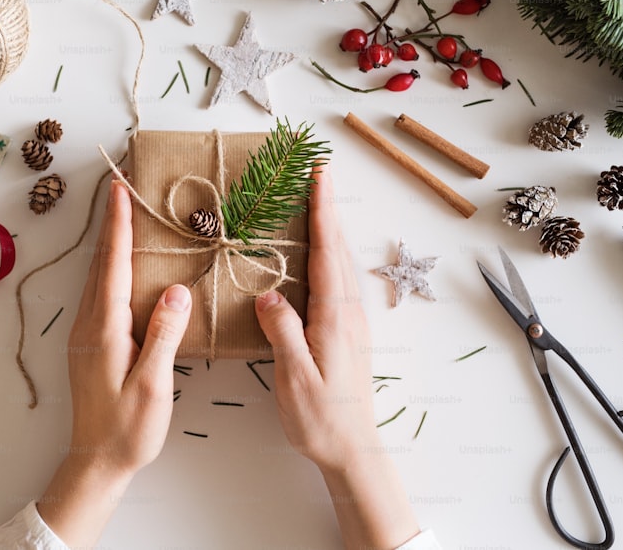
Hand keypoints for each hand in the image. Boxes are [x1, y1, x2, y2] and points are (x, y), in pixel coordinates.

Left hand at [37, 179, 191, 547]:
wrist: (97, 461)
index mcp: (105, 330)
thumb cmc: (128, 429)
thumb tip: (176, 290)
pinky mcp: (90, 343)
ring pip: (97, 276)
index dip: (119, 227)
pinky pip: (99, 292)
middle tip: (119, 187)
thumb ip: (163, 336)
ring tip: (121, 214)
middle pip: (100, 263)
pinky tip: (120, 264)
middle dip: (111, 223)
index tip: (120, 191)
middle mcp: (89, 325)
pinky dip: (109, 266)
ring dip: (109, 243)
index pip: (114, 267)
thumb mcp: (153, 385)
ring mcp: (86, 334)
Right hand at [254, 165, 419, 548]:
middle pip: (339, 249)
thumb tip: (269, 293)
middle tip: (317, 174)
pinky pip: (338, 280)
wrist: (353, 449)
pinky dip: (329, 254)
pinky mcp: (347, 332)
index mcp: (335, 317)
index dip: (322, 212)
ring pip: (340, 263)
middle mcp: (348, 312)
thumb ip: (283, 332)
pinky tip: (317, 255)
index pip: (328, 252)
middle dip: (328, 209)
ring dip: (330, 229)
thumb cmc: (321, 418)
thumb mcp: (295, 376)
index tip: (319, 176)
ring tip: (316, 202)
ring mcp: (351, 321)